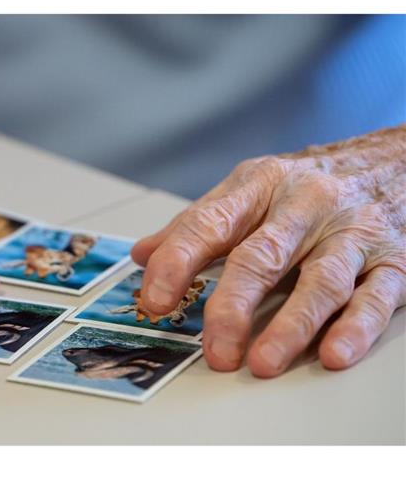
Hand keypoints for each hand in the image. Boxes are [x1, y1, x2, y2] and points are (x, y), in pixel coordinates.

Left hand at [131, 126, 405, 376]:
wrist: (394, 160)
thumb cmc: (309, 183)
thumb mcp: (249, 188)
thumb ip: (196, 224)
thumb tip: (142, 255)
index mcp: (260, 185)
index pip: (209, 223)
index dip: (177, 262)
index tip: (153, 299)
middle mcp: (305, 205)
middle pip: (262, 257)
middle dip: (233, 306)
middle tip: (214, 348)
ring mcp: (352, 232)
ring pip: (320, 281)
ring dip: (291, 326)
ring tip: (262, 363)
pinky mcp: (394, 260)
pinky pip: (375, 296)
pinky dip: (354, 328)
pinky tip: (332, 354)